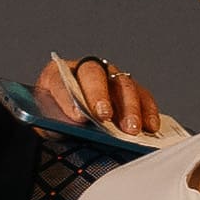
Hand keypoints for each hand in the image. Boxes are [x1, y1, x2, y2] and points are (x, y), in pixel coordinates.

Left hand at [31, 51, 173, 142]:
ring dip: (129, 108)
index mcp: (56, 74)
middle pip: (96, 76)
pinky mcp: (129, 89)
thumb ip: (59, 124)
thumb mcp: (49, 125)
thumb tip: (80, 126)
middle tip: (105, 118)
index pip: (61, 80)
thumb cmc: (56, 122)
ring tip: (131, 129)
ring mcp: (110, 76)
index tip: (78, 118)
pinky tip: (150, 127)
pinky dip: (147, 111)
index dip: (69, 99)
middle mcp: (85, 69)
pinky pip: (143, 96)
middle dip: (101, 97)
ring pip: (123, 85)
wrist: (66, 123)